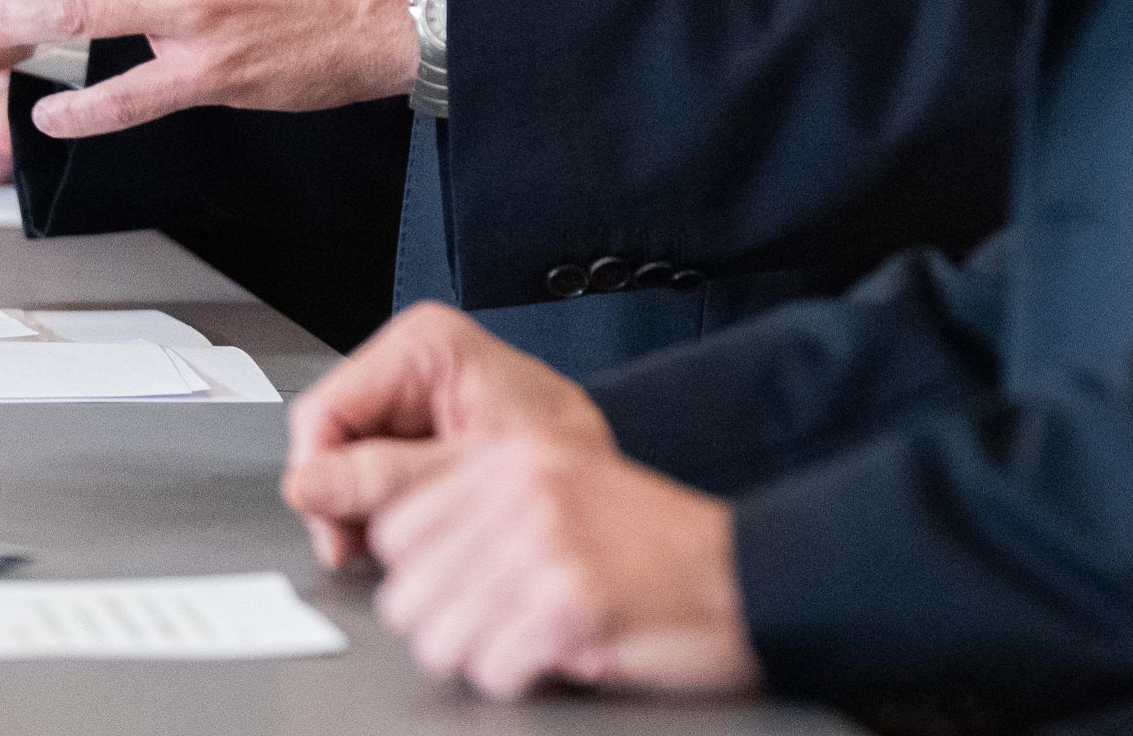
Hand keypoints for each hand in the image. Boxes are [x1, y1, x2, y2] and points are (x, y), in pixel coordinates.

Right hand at [282, 302, 610, 568]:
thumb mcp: (468, 471)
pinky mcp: (420, 437)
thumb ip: (386, 477)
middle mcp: (411, 364)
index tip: (336, 531)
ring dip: (366, 515)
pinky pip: (375, 482)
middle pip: (332, 443)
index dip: (320, 478)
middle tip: (370, 550)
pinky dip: (387, 517)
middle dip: (345, 502)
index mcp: (423, 344)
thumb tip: (308, 484)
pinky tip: (417, 535)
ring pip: (347, 469)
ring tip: (409, 543)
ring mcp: (413, 401)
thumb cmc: (564, 457)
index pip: (325, 410)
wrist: (608, 486)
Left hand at [361, 433, 753, 697]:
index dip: (416, 571)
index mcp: (511, 453)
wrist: (741, 574)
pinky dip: (518, 678)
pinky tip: (556, 654)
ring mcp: (544, 545)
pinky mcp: (570, 604)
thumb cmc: (652, 542)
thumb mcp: (560, 488)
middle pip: (404, 591)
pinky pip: (490, 670)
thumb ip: (477, 503)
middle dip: (445, 623)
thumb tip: (391, 549)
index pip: (393, 523)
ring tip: (527, 637)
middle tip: (500, 621)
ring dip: (479, 655)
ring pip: (437, 639)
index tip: (448, 586)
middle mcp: (520, 490)